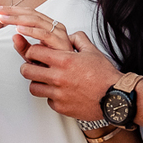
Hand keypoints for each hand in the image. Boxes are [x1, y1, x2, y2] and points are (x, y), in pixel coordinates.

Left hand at [0, 4, 117, 119]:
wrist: (115, 97)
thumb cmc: (105, 75)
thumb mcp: (92, 51)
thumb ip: (79, 40)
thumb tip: (71, 35)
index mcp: (64, 60)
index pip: (34, 52)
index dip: (32, 51)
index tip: (35, 53)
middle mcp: (58, 77)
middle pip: (27, 70)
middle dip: (28, 67)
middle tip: (33, 67)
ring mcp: (58, 94)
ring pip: (33, 87)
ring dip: (37, 83)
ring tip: (44, 80)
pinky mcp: (61, 107)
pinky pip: (47, 100)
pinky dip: (51, 97)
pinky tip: (59, 92)